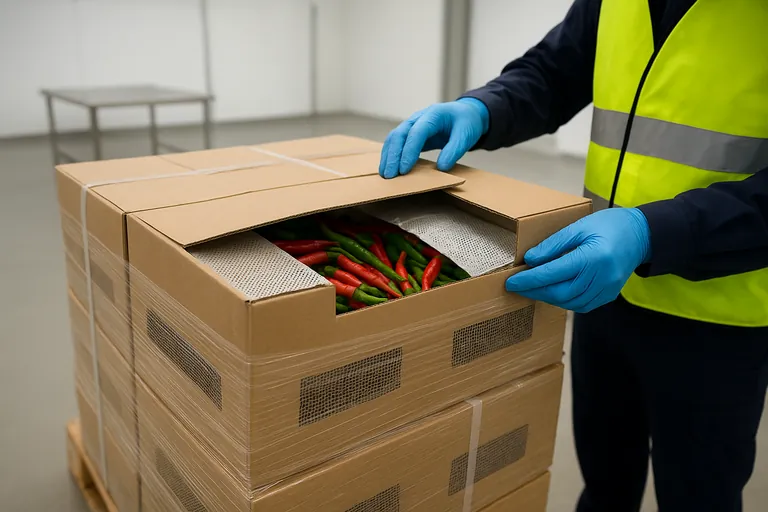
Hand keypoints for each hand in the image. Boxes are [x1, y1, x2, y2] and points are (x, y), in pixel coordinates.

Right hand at [379, 98, 489, 178]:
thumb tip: (441, 167)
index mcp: (433, 114)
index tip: (404, 170)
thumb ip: (454, 150)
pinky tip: (388, 167)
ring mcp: (412, 124)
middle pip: (399, 134)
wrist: (465, 113)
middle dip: (392, 156)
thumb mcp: (466, 135)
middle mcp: (418, 118)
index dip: (409, 151)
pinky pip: (396, 142)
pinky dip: (390, 155)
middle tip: (389, 175)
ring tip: (384, 174)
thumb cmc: (466, 122)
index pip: (416, 133)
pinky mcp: (410, 133)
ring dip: (388, 156)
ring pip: (394, 138)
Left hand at [505, 208, 650, 312]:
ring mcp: (607, 289)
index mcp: (593, 257)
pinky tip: (553, 293)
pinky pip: (582, 305)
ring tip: (532, 289)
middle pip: (560, 292)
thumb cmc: (609, 225)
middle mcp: (601, 277)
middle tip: (517, 287)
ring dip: (548, 298)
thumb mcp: (579, 227)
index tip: (511, 282)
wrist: (641, 235)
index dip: (530, 280)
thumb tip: (530, 260)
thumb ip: (554, 244)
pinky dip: (564, 301)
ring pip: (570, 302)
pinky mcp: (609, 295)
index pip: (553, 273)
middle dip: (535, 291)